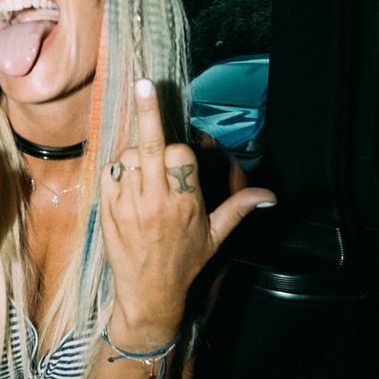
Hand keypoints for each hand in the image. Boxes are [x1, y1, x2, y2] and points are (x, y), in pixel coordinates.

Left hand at [100, 79, 275, 335]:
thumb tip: (270, 196)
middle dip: (149, 113)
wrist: (148, 294)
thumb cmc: (184, 263)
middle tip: (145, 83)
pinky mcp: (108, 209)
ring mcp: (129, 204)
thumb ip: (239, 209)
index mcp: (186, 203)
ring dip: (136, 154)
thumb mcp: (216, 237)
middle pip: (152, 146)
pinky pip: (110, 172)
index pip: (180, 155)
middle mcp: (157, 200)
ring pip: (129, 156)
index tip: (180, 157)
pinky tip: (128, 182)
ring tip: (144, 174)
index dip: (180, 150)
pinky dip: (118, 169)